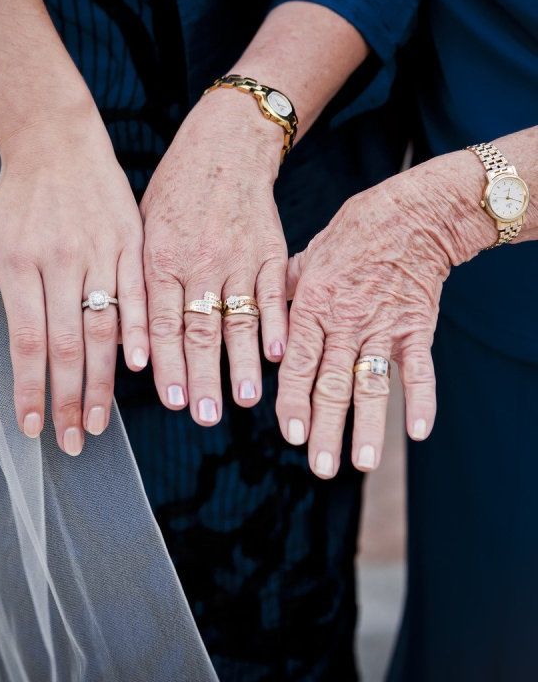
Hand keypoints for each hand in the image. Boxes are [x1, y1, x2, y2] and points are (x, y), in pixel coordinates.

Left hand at [0, 100, 147, 454]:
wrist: (59, 142)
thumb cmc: (17, 196)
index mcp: (20, 263)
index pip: (26, 340)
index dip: (30, 388)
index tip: (34, 426)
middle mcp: (61, 261)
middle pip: (67, 344)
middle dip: (69, 399)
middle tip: (72, 440)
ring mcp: (100, 251)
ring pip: (103, 327)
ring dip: (103, 381)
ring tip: (100, 421)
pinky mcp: (131, 242)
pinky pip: (138, 294)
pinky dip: (139, 332)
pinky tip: (138, 367)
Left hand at [140, 89, 287, 424]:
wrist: (224, 148)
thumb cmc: (176, 192)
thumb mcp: (142, 230)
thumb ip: (140, 284)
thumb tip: (131, 342)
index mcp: (161, 258)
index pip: (163, 323)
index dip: (168, 365)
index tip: (172, 401)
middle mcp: (199, 261)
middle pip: (201, 330)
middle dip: (204, 378)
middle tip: (206, 415)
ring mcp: (238, 256)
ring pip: (239, 319)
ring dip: (243, 363)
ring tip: (247, 399)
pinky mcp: (270, 250)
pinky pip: (274, 293)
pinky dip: (277, 325)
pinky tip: (279, 355)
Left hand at [276, 151, 489, 477]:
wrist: (408, 215)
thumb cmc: (351, 234)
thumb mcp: (304, 258)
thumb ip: (283, 297)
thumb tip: (261, 322)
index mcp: (314, 307)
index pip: (299, 364)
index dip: (293, 401)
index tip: (290, 435)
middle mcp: (345, 322)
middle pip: (332, 384)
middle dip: (326, 428)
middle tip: (319, 467)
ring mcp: (382, 327)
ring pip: (371, 385)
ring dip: (368, 427)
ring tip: (362, 464)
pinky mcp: (416, 327)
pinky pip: (419, 369)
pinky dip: (420, 399)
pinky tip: (417, 431)